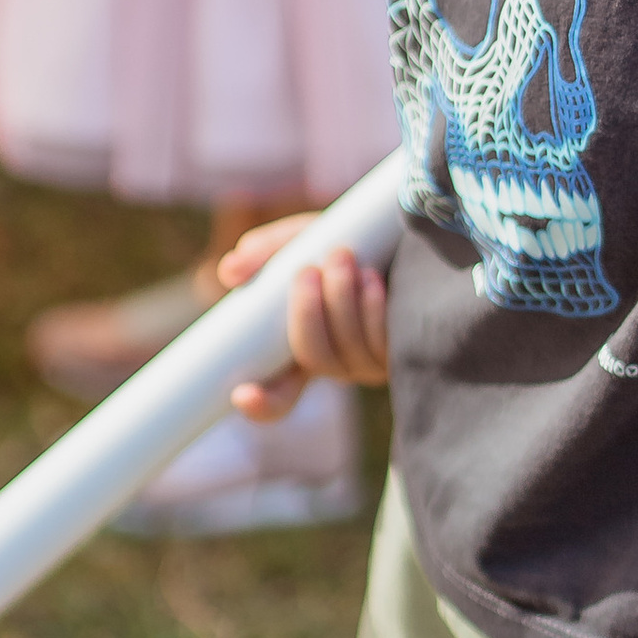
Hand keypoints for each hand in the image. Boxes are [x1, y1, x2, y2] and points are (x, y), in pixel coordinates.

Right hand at [207, 215, 389, 419]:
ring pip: (349, 352)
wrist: (408, 234)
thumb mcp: (305, 238)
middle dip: (307, 315)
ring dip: (341, 302)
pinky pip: (384, 343)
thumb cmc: (354, 239)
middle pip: (312, 358)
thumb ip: (266, 252)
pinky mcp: (408, 350)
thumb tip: (229, 271)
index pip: (280, 395)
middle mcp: (341, 361)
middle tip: (307, 270)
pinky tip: (372, 279)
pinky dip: (372, 309)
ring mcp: (375, 360)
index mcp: (306, 345)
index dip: (261, 403)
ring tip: (342, 256)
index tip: (242, 395)